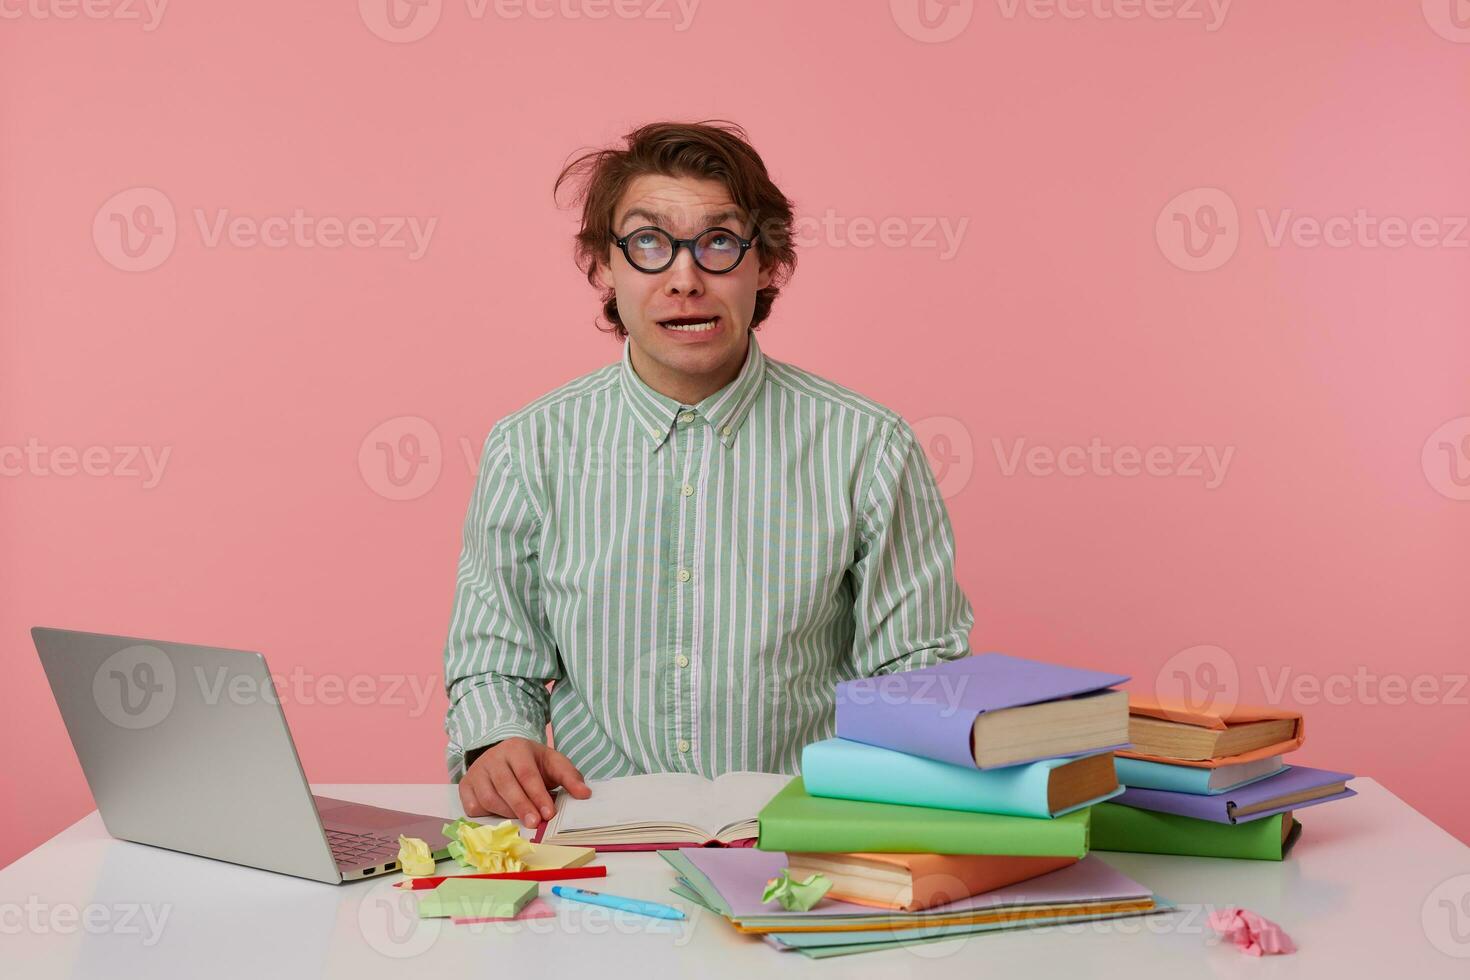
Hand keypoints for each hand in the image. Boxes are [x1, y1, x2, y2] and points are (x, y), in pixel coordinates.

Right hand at [458, 737, 590, 828]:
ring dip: (507, 813)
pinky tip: (501, 817)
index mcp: (516, 748)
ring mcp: (477, 771)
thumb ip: (570, 777)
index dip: (538, 795)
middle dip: (522, 807)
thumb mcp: (553, 763)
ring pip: (489, 797)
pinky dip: (487, 815)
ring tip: (523, 822)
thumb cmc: (532, 763)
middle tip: (535, 824)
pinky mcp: (466, 786)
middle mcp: (493, 758)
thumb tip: (585, 794)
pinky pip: (473, 805)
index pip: (527, 774)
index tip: (549, 813)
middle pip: (506, 786)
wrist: (505, 755)